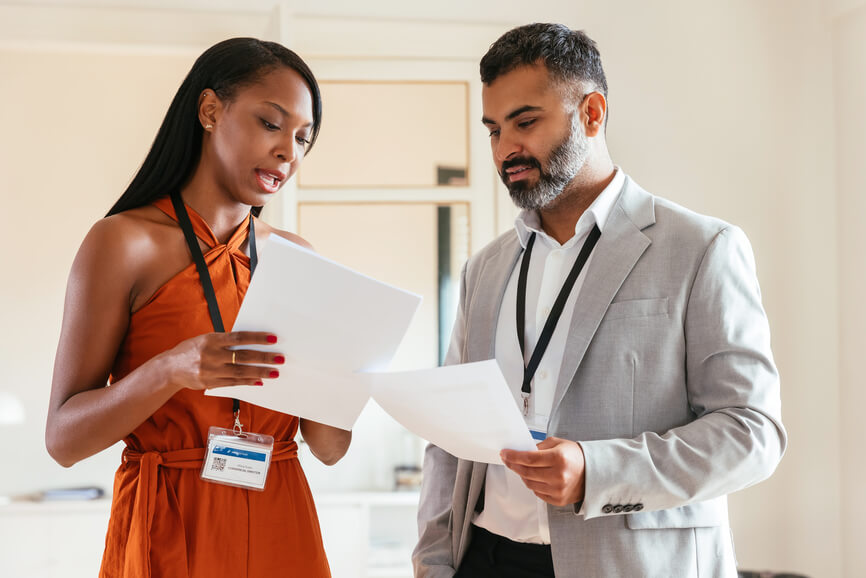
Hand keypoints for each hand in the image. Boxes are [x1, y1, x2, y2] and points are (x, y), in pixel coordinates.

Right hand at [159, 331, 284, 391]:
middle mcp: (211, 355)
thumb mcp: (206, 339)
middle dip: (263, 358)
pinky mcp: (210, 383)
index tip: (273, 339)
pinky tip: (259, 381)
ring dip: (259, 372)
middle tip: (280, 358)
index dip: (257, 338)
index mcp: (211, 340)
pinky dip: (248, 382)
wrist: (169, 368)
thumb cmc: (192, 349)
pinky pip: (233, 383)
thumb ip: (225, 341)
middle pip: (243, 357)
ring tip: (275, 372)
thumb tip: (251, 342)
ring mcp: (210, 371)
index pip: (239, 338)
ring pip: (240, 372)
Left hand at [500, 436, 585, 506]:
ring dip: (522, 475)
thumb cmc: (576, 456)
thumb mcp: (558, 444)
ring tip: (522, 468)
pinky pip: (537, 492)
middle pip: (526, 472)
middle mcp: (559, 476)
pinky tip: (534, 477)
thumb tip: (521, 452)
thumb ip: (539, 447)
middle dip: (514, 465)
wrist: (594, 472)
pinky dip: (533, 484)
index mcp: (558, 459)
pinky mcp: (558, 500)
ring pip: (530, 484)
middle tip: (507, 459)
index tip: (504, 454)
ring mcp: (558, 490)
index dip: (513, 456)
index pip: (528, 458)